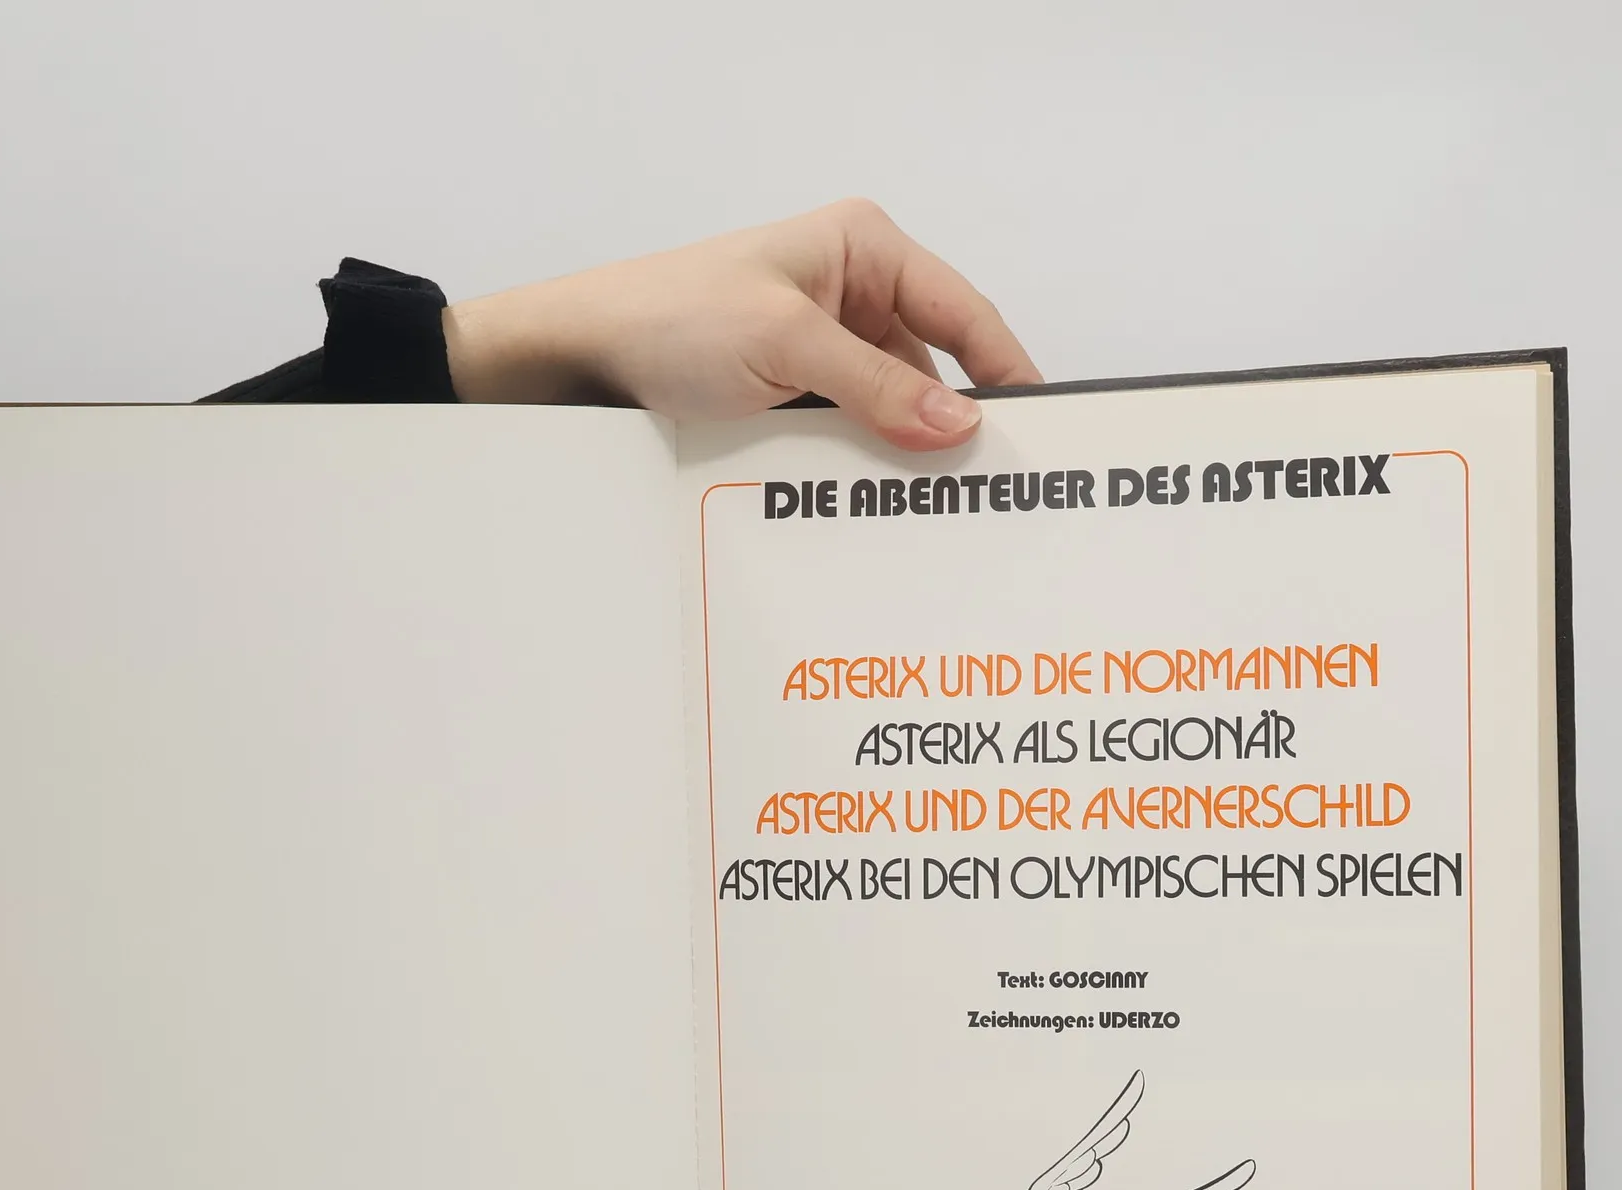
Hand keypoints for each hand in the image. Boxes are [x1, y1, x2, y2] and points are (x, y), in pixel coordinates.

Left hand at [443, 199, 1039, 449]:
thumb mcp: (785, 345)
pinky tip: (875, 504)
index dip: (1006, 372)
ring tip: (934, 509)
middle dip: (954, 425)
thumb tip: (962, 422)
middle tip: (990, 488)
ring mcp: (823, 346)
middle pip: (933, 367)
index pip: (964, 312)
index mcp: (864, 249)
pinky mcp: (794, 392)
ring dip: (903, 454)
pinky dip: (861, 465)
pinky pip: (849, 433)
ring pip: (891, 410)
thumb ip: (878, 386)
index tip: (1038, 429)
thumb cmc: (671, 320)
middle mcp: (852, 292)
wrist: (583, 358)